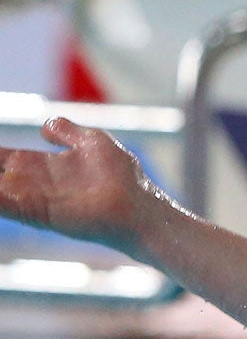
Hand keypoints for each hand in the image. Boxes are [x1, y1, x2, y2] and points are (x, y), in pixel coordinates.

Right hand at [0, 118, 160, 249]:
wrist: (140, 207)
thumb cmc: (123, 177)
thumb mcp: (92, 142)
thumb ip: (66, 131)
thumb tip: (44, 124)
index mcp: (41, 166)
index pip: (0, 156)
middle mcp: (31, 183)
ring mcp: (32, 199)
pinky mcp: (38, 213)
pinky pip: (2, 204)